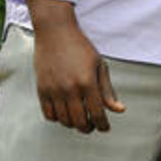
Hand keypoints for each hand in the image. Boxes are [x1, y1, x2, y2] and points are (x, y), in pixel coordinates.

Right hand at [26, 0, 124, 133]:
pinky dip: (58, 118)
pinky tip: (65, 112)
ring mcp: (54, 90)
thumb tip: (119, 110)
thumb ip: (107, 90)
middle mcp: (70, 88)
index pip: (97, 114)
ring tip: (80, 117)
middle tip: (93, 124)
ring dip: (74, 124)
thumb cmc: (80, 47)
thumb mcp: (99, 65)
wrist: (55, 32)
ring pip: (64, 121)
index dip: (103, 125)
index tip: (105, 127)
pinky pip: (49, 115)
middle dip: (89, 127)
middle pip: (80, 122)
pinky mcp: (42, 90)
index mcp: (87, 81)